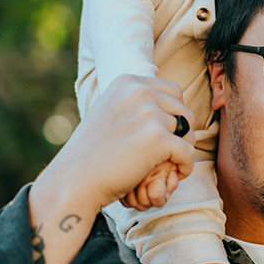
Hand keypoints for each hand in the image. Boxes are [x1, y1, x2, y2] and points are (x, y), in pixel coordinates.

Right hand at [38, 75, 195, 216]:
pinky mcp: (158, 138)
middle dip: (181, 133)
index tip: (165, 134)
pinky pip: (189, 153)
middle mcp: (140, 92)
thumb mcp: (111, 112)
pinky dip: (185, 167)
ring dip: (181, 151)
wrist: (74, 180)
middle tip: (168, 153)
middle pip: (184, 110)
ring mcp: (149, 113)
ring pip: (188, 132)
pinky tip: (174, 175)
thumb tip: (172, 99)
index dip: (174, 115)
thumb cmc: (93, 152)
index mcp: (128, 82)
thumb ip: (137, 103)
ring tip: (165, 165)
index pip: (173, 91)